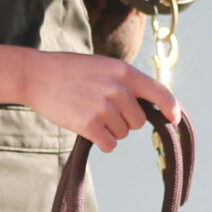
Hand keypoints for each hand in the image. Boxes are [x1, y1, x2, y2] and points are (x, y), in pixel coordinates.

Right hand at [0, 44, 178, 151]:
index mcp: (126, 72)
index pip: (160, 93)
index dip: (171, 110)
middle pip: (138, 121)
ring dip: (110, 129)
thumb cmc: (71, 71)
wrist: (36, 75)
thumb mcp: (104, 67)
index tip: (174, 121)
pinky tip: (87, 128)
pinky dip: (102, 141)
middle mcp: (119, 89)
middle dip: (124, 121)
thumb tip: (150, 104)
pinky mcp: (89, 124)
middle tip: (102, 109)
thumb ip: (126, 82)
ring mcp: (104, 107)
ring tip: (89, 112)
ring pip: (123, 133)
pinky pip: (110, 144)